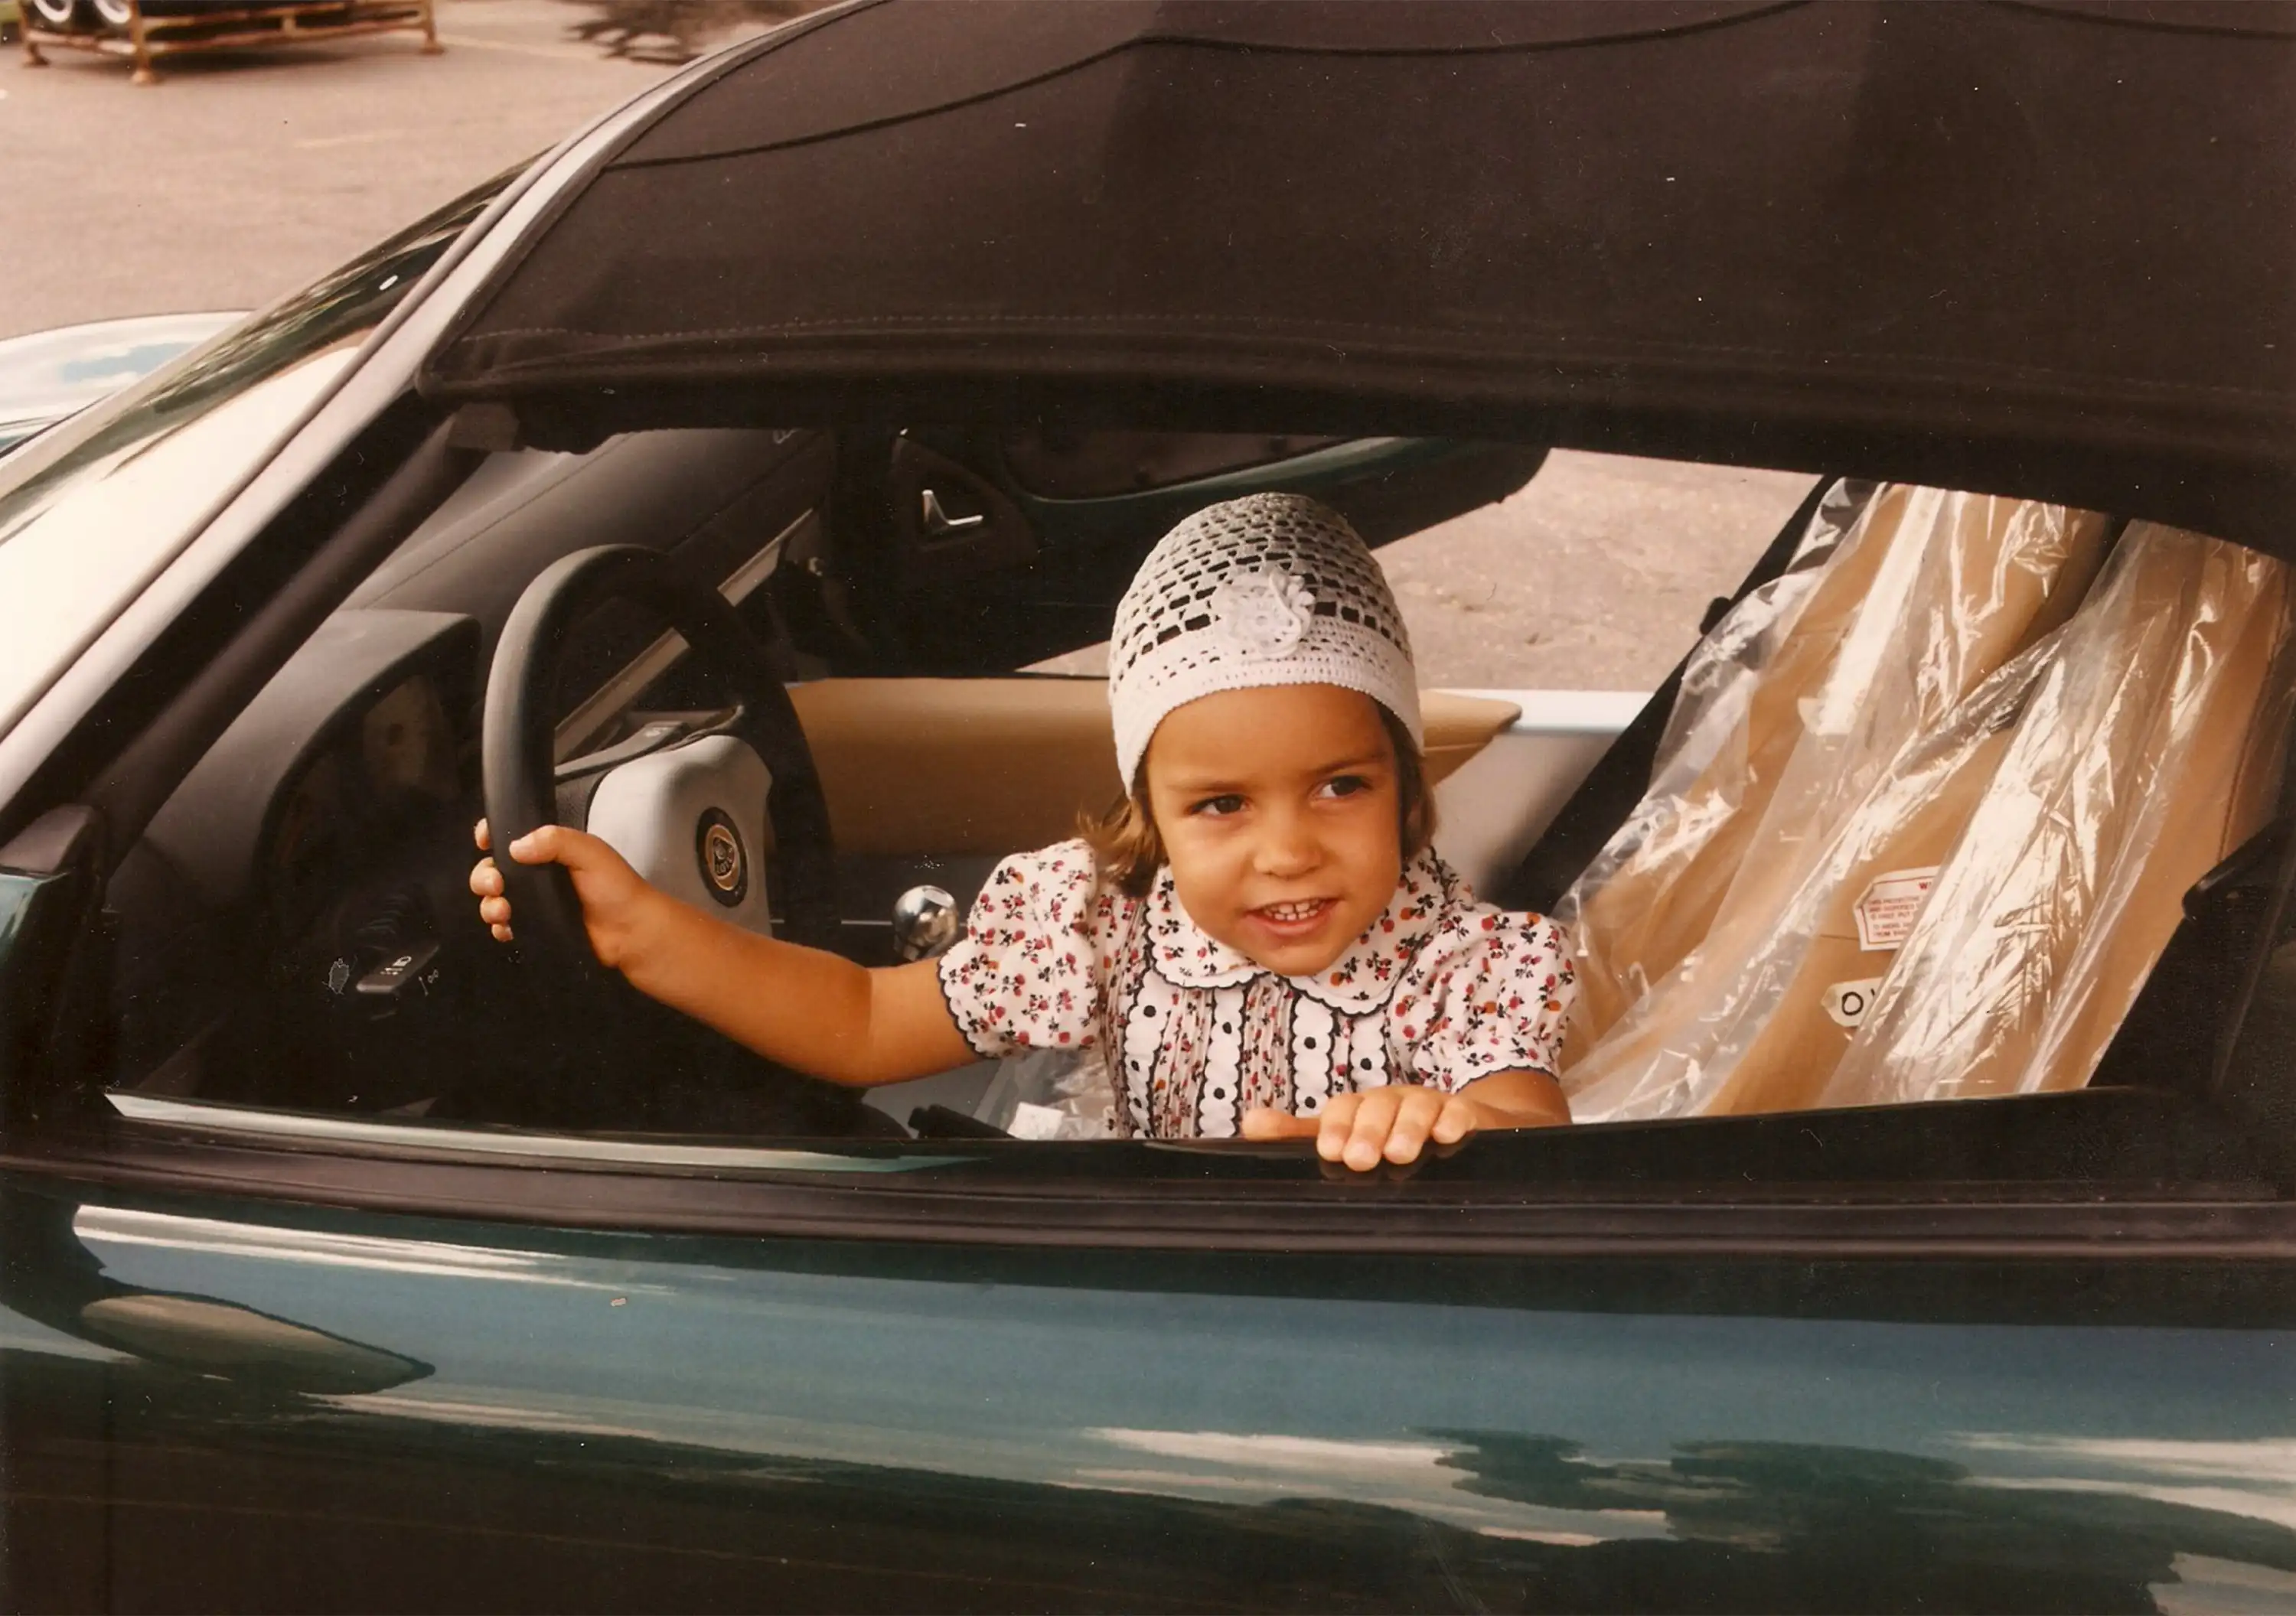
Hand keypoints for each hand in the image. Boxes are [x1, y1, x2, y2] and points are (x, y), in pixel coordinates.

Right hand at [469, 818, 655, 970]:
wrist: (632, 933)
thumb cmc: (617, 888)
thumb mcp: (590, 852)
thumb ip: (556, 840)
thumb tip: (515, 847)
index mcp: (549, 850)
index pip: (510, 837)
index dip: (491, 836)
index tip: (484, 841)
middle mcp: (537, 875)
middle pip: (492, 870)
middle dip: (484, 876)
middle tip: (496, 884)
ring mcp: (534, 904)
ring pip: (493, 900)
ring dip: (489, 904)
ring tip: (503, 910)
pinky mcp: (535, 930)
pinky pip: (504, 927)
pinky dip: (499, 928)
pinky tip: (507, 928)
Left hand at [1240, 1070, 1569, 1169]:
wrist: (1462, 1125)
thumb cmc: (1392, 1134)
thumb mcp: (1346, 1135)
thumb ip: (1300, 1134)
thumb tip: (1250, 1123)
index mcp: (1362, 1107)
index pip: (1344, 1109)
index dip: (1336, 1127)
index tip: (1330, 1151)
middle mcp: (1394, 1101)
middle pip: (1379, 1106)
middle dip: (1368, 1131)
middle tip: (1360, 1160)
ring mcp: (1431, 1105)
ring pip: (1417, 1108)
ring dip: (1408, 1128)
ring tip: (1400, 1154)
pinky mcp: (1466, 1114)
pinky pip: (1461, 1112)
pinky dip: (1455, 1120)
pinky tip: (1449, 1135)